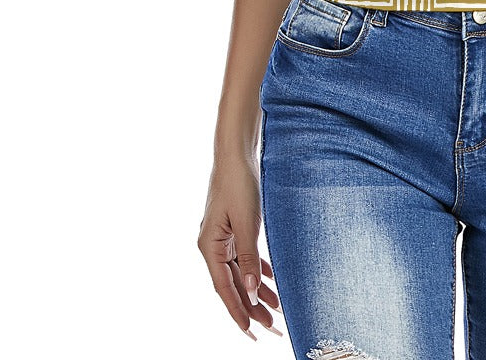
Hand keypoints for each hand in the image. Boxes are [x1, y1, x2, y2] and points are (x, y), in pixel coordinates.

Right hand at [198, 154, 283, 338]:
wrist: (236, 154)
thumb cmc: (239, 184)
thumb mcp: (247, 222)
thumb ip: (249, 258)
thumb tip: (252, 292)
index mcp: (210, 246)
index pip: (224, 288)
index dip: (238, 311)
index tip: (251, 332)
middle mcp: (213, 246)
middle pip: (233, 284)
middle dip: (252, 307)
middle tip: (272, 328)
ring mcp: (222, 237)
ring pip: (240, 273)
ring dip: (257, 291)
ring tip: (275, 311)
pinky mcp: (233, 228)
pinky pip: (244, 258)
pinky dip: (257, 271)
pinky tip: (270, 283)